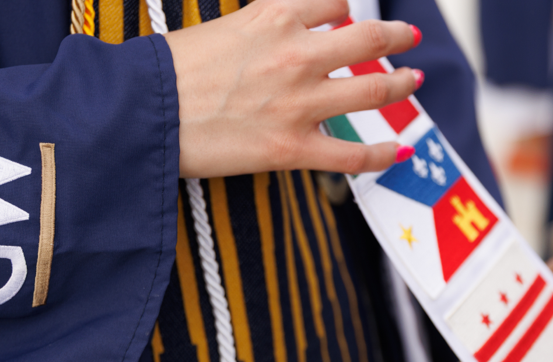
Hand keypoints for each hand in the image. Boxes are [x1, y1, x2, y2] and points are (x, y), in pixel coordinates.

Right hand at [164, 0, 422, 177]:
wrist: (139, 114)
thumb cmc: (166, 71)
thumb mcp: (220, 28)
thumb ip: (261, 26)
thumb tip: (281, 27)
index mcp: (275, 17)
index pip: (334, 0)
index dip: (347, 7)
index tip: (353, 15)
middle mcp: (297, 55)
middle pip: (368, 39)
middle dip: (395, 36)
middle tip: (407, 37)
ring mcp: (300, 103)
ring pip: (372, 90)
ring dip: (400, 84)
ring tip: (413, 80)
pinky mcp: (293, 149)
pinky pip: (354, 155)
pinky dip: (385, 154)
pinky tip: (402, 149)